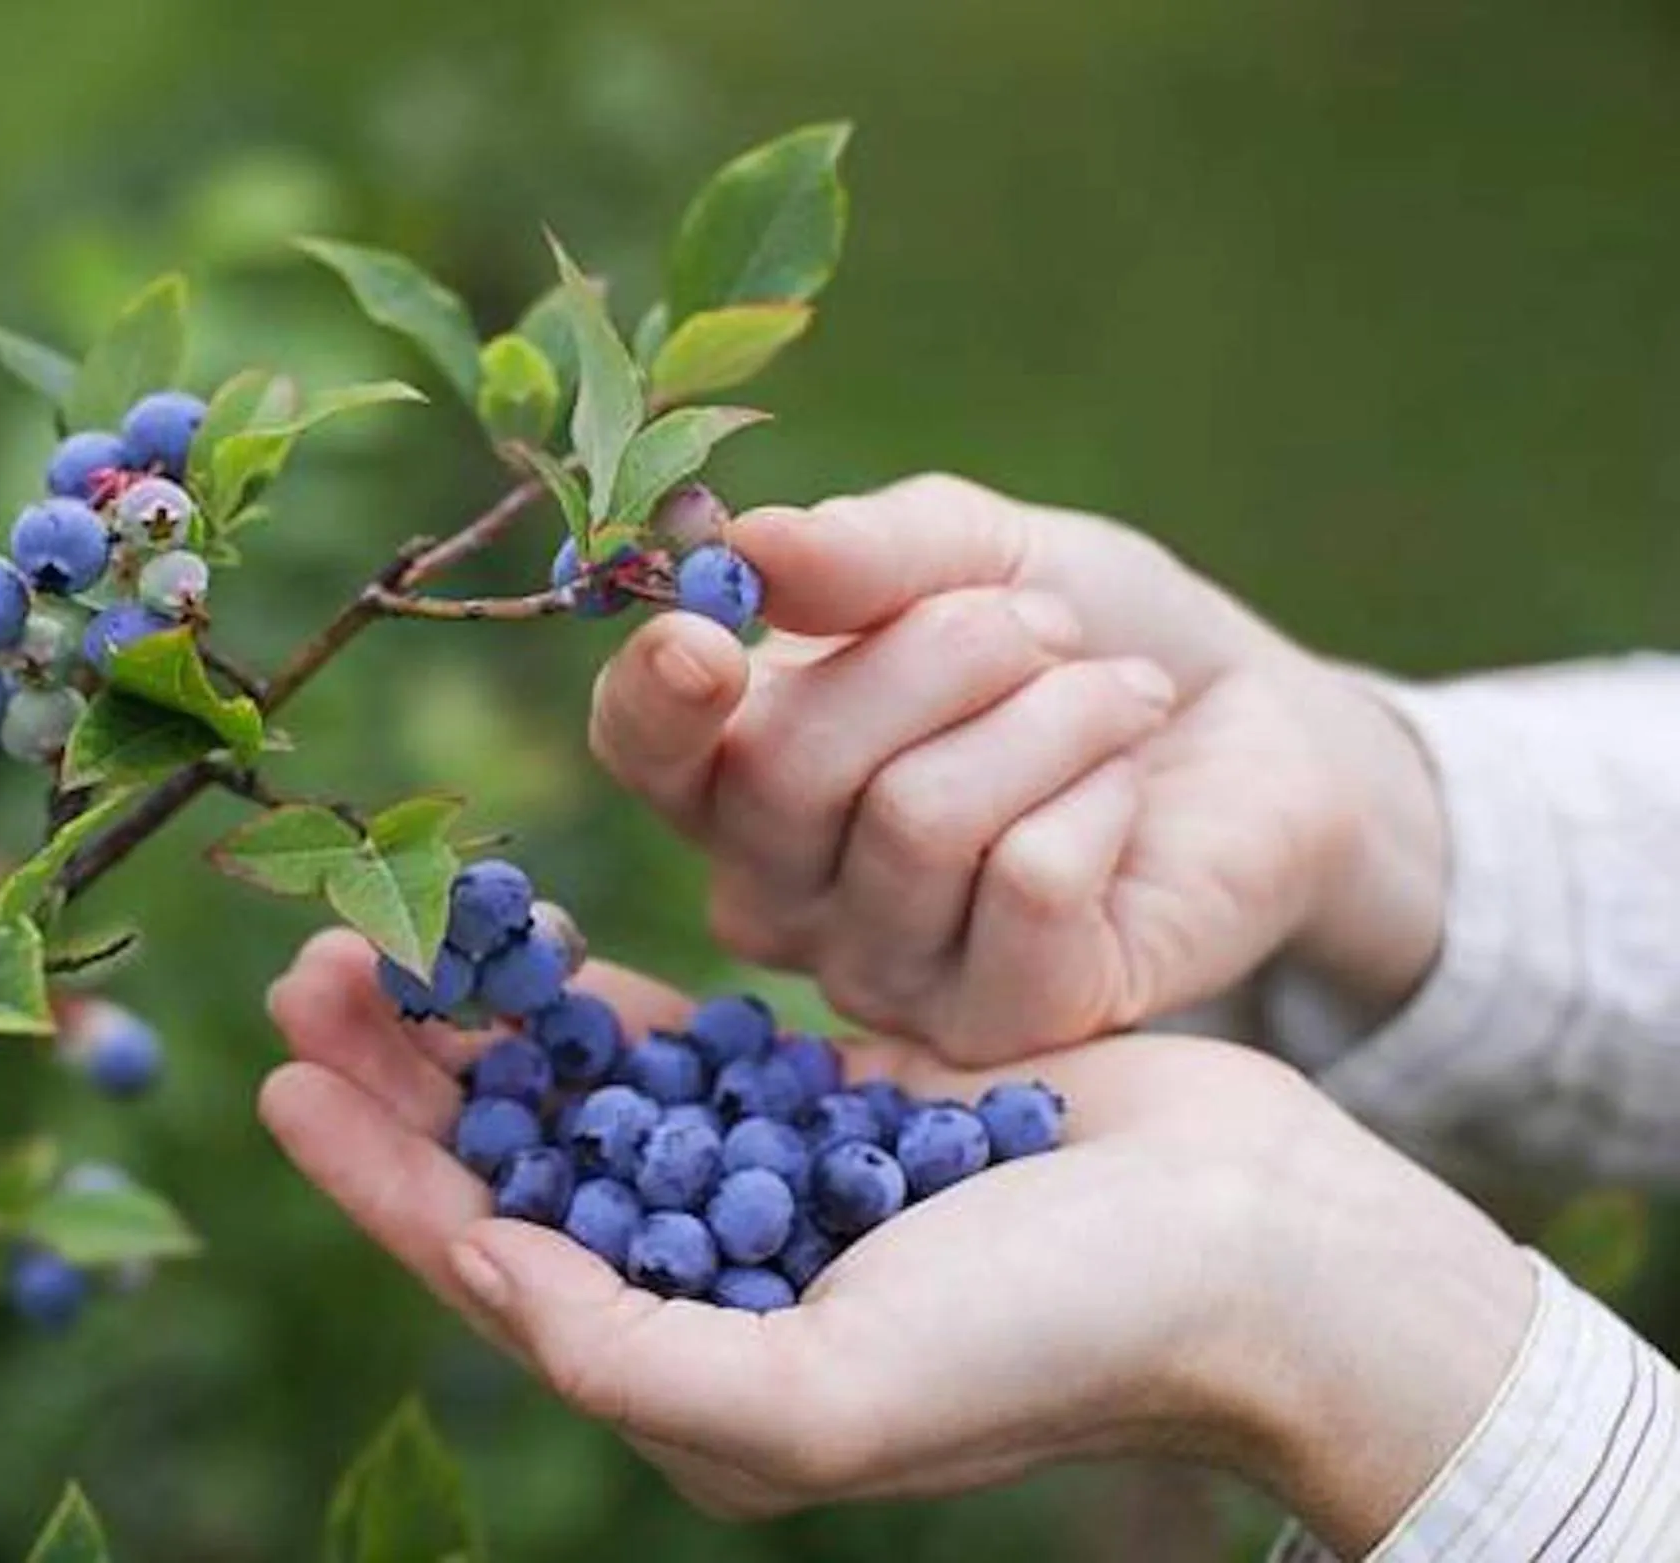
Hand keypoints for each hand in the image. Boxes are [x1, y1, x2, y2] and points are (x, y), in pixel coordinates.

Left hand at [259, 931, 1531, 1554]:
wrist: (1251, 1248)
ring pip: (581, 1097)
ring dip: (483, 1021)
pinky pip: (683, 1044)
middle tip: (310, 966)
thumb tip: (484, 1271)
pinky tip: (529, 942)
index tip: (280, 1078)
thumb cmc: (1053, 1339)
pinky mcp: (831, 1103)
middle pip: (516, 1169)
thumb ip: (633, 1353)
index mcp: (696, 1382)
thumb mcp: (825, 1392)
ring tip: (385, 934)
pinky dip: (601, 998)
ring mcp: (768, 1191)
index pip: (489, 1269)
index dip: (377, 1176)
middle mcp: (714, 1290)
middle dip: (406, 1076)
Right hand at [590, 474, 1447, 1059]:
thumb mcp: (979, 550)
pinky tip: (1127, 794)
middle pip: (788, 768)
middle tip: (1046, 628)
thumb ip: (865, 553)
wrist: (1254, 732)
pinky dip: (1100, 798)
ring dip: (1049, 716)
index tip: (712, 638)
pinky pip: (1028, 887)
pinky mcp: (1002, 1025)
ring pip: (918, 821)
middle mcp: (780, 890)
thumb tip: (750, 548)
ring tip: (1116, 697)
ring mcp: (882, 974)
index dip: (655, 700)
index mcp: (737, 766)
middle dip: (942, 653)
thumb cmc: (1082, 635)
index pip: (640, 751)